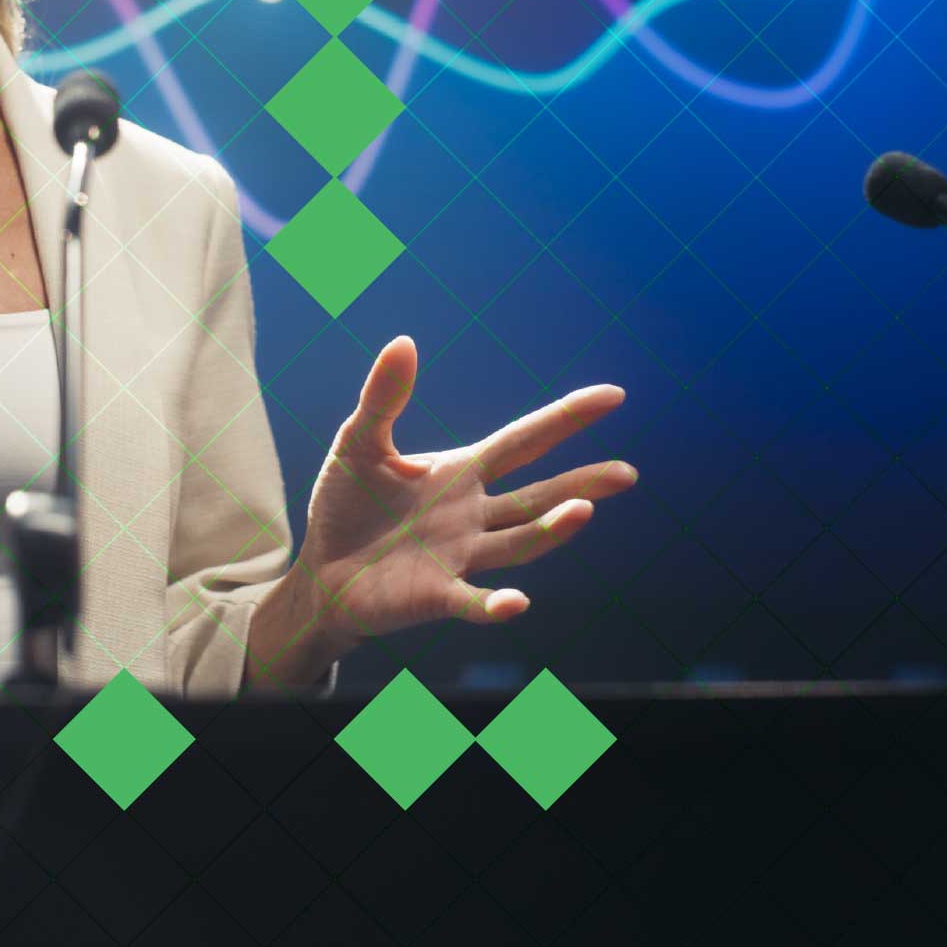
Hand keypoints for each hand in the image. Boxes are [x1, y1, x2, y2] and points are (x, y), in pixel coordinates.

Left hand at [288, 336, 633, 648]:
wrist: (320, 571)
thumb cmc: (346, 506)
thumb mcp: (359, 443)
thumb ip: (383, 398)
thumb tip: (404, 341)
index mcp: (462, 473)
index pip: (524, 440)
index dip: (566, 418)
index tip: (613, 396)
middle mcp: (473, 515)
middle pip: (537, 496)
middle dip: (581, 483)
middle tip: (626, 473)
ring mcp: (460, 557)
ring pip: (517, 542)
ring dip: (550, 530)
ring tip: (584, 511)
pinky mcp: (435, 595)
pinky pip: (472, 602)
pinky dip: (495, 605)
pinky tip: (517, 602)